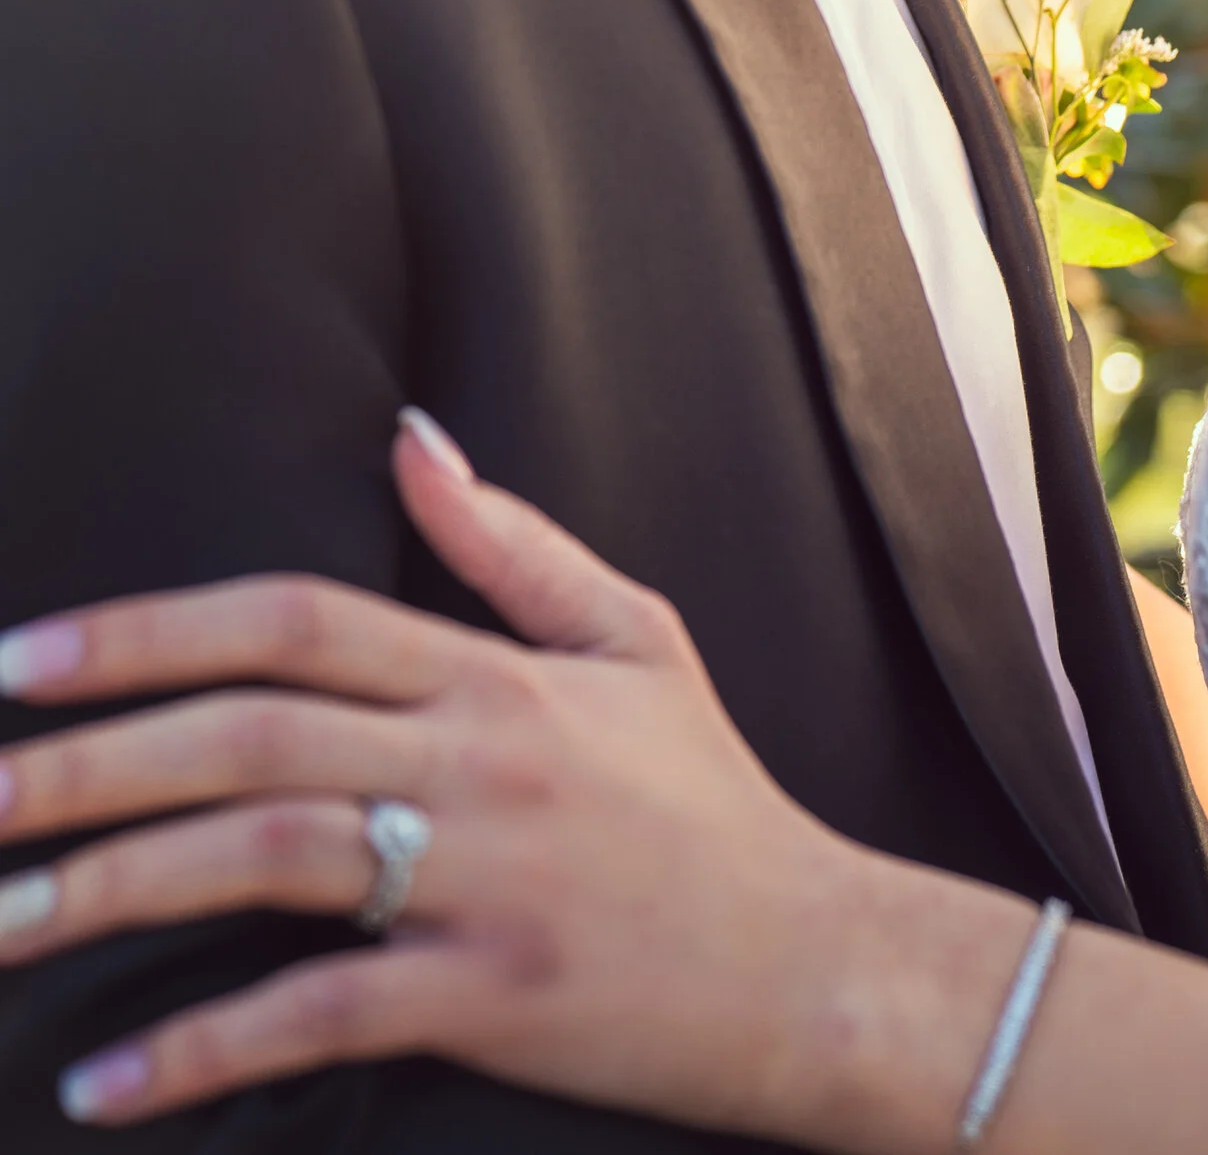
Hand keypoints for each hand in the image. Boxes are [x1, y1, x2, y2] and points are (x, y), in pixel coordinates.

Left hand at [0, 415, 856, 1132]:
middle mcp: (480, 759)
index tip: (26, 657)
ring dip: (112, 887)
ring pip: (266, 856)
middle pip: (251, 732)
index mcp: (497, 673)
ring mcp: (485, 879)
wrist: (820, 963)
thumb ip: (509, 544)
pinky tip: (106, 1079)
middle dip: (85, 762)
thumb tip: (406, 436)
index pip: (295, 617)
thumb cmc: (717, 805)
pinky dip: (202, 1051)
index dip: (151, 630)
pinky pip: (320, 1017)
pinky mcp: (493, 997)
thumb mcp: (635, 637)